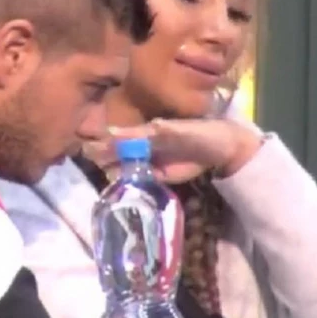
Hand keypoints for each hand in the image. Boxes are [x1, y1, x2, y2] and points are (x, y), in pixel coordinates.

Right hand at [82, 118, 262, 183]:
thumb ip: (149, 133)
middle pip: (114, 152)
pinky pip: (136, 179)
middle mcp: (141, 146)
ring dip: (113, 172)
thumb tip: (118, 132)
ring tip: (109, 177)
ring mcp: (148, 161)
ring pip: (121, 166)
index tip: (90, 151)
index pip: (116, 137)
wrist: (225, 150)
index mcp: (143, 132)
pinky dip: (128, 182)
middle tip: (97, 166)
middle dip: (103, 158)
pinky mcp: (157, 176)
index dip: (102, 144)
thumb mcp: (176, 131)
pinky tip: (120, 186)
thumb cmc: (202, 133)